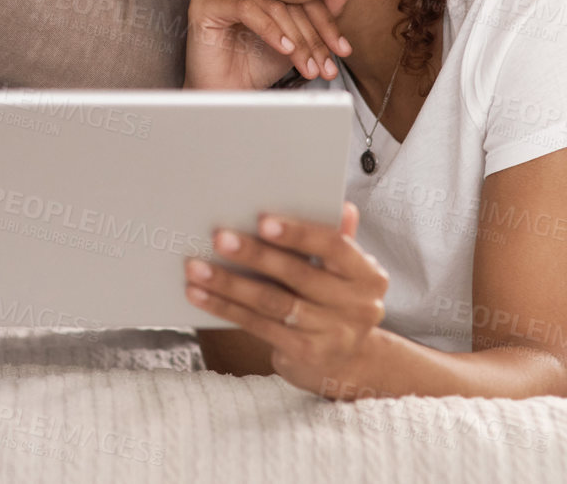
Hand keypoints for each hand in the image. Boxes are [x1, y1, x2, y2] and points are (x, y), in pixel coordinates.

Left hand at [184, 202, 389, 398]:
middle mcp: (358, 307)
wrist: (344, 362)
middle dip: (255, 255)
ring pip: (273, 302)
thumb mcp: (343, 272)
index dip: (298, 233)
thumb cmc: (334, 300)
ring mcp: (334, 335)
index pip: (334, 246)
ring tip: (197, 268)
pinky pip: (258, 326)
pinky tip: (200, 295)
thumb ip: (336, 238)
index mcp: (369, 276)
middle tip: (219, 238)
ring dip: (230, 283)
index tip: (262, 221)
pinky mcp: (306, 354)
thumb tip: (342, 204)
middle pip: (298, 275)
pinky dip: (226, 308)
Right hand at [185, 0, 356, 89]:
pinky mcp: (204, 3)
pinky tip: (284, 50)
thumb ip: (322, 9)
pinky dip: (269, 30)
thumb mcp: (298, 38)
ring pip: (270, 5)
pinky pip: (245, 8)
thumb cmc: (257, 64)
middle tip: (326, 65)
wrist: (228, 93)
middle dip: (312, 36)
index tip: (343, 50)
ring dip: (295, 39)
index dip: (325, 21)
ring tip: (308, 66)